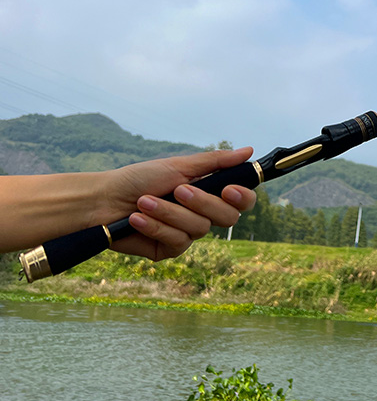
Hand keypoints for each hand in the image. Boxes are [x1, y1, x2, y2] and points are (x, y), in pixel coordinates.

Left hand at [96, 147, 257, 261]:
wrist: (104, 201)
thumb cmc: (139, 178)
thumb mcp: (178, 165)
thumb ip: (215, 162)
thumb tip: (248, 151)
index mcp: (209, 191)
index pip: (242, 200)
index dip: (243, 197)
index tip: (228, 190)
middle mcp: (202, 214)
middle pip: (228, 217)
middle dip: (202, 203)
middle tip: (179, 190)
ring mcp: (187, 233)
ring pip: (199, 229)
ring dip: (169, 213)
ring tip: (145, 202)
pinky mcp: (170, 249)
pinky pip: (176, 242)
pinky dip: (156, 227)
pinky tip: (138, 219)